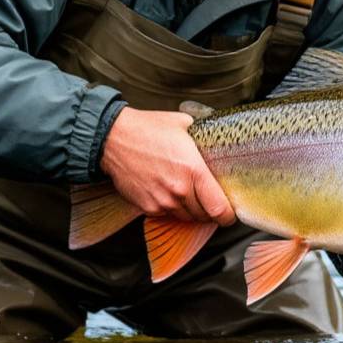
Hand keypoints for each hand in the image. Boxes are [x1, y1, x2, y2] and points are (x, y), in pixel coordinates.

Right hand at [98, 107, 235, 225]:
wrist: (113, 139)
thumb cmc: (148, 129)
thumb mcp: (185, 125)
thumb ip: (205, 138)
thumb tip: (220, 140)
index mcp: (194, 170)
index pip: (219, 209)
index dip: (228, 215)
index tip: (229, 213)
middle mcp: (179, 190)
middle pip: (205, 216)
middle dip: (209, 209)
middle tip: (207, 197)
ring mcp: (162, 201)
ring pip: (187, 218)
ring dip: (191, 210)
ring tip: (186, 192)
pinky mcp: (148, 207)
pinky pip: (168, 215)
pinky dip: (172, 208)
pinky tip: (168, 191)